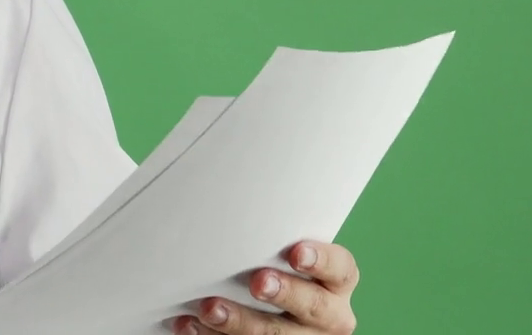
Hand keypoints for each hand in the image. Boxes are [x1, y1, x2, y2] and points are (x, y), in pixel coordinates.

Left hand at [171, 240, 358, 334]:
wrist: (277, 308)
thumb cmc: (277, 267)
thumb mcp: (286, 255)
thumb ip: (274, 243)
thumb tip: (230, 208)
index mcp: (335, 282)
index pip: (340, 269)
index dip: (322, 260)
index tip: (297, 253)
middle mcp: (328, 314)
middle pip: (312, 306)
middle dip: (284, 293)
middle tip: (257, 282)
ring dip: (240, 322)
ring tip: (210, 309)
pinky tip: (191, 324)